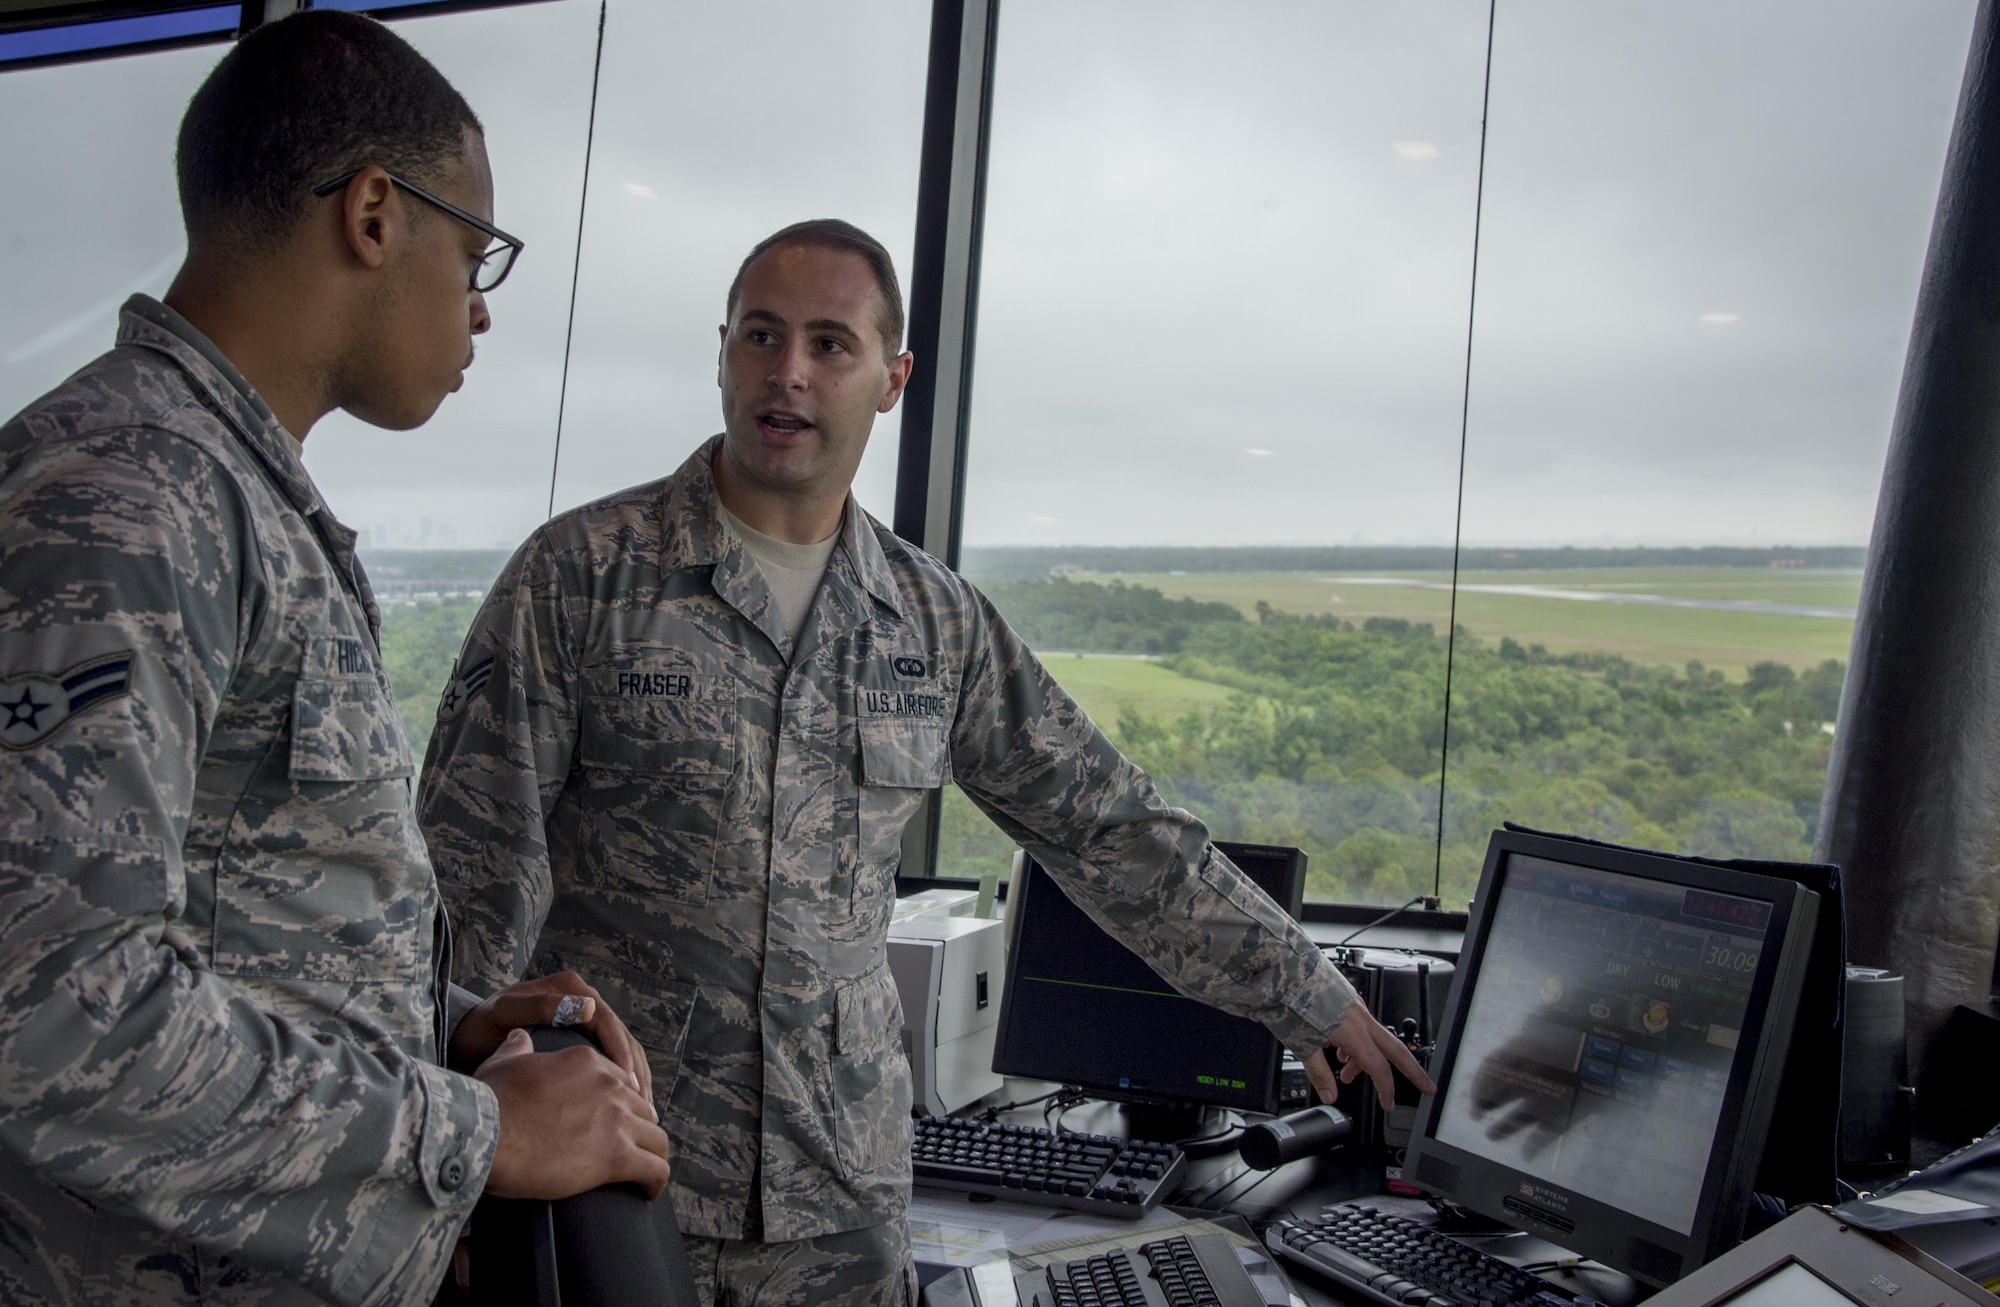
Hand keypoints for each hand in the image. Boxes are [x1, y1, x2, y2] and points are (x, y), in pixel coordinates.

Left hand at [450, 971, 652, 1102]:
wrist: (470, 1035)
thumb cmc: (483, 1026)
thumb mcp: (505, 1014)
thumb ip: (540, 1007)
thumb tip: (587, 1006)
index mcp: (570, 989)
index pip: (607, 1022)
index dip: (621, 1053)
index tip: (627, 1083)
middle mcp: (583, 1000)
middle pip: (622, 1036)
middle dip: (635, 1071)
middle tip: (643, 1105)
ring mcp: (586, 1019)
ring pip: (623, 1050)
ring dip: (635, 1080)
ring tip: (644, 1112)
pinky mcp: (583, 1040)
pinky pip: (611, 1061)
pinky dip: (623, 1083)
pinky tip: (630, 1107)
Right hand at [475, 1029, 673, 1199]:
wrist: (486, 1134)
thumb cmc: (489, 1102)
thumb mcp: (504, 1063)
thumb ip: (517, 1048)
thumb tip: (520, 1037)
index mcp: (586, 1062)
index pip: (622, 1081)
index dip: (622, 1104)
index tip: (618, 1122)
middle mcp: (608, 1086)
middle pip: (643, 1109)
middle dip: (640, 1129)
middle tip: (633, 1150)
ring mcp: (616, 1120)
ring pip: (657, 1139)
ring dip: (653, 1156)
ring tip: (646, 1174)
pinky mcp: (617, 1156)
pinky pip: (655, 1169)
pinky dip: (656, 1182)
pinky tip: (648, 1192)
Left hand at [1304, 1001, 1437, 1112]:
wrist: (1287, 969)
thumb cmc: (1293, 1002)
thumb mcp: (1303, 1046)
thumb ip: (1319, 1074)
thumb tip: (1330, 1095)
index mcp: (1354, 1033)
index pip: (1379, 1069)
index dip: (1386, 1089)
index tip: (1388, 1103)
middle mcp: (1361, 1019)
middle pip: (1396, 1049)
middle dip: (1413, 1070)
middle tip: (1426, 1086)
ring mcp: (1355, 1008)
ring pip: (1375, 1039)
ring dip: (1369, 1059)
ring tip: (1348, 1072)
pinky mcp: (1346, 1000)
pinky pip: (1362, 1026)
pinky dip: (1358, 1042)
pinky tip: (1339, 1048)